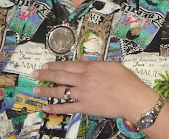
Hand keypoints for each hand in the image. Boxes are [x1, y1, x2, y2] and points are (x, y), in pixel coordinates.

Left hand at [31, 58, 157, 122]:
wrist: (133, 98)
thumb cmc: (126, 81)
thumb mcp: (111, 65)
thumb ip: (95, 63)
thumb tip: (82, 60)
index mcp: (90, 68)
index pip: (67, 66)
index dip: (54, 65)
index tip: (45, 65)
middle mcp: (83, 80)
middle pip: (60, 76)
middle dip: (45, 75)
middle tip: (34, 74)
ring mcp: (83, 94)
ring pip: (60, 92)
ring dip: (46, 90)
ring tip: (35, 89)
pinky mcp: (85, 107)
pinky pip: (67, 108)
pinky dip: (56, 108)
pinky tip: (47, 108)